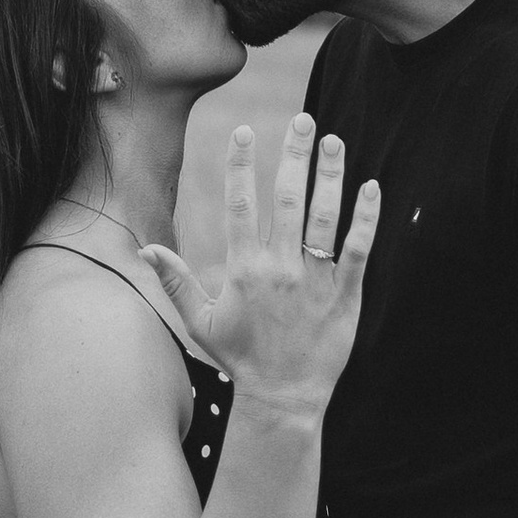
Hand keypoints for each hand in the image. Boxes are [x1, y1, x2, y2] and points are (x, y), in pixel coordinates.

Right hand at [136, 115, 378, 421]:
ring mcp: (315, 280)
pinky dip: (366, 219)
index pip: (240, 204)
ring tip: (334, 140)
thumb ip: (176, 282)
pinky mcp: (345, 295)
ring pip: (324, 216)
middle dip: (293, 154)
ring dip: (330, 175)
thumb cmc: (241, 358)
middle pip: (287, 198)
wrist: (284, 399)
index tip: (242, 130)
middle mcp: (280, 268)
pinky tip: (371, 188)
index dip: (240, 165)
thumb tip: (146, 250)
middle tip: (302, 118)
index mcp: (244, 269)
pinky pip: (357, 250)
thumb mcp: (201, 322)